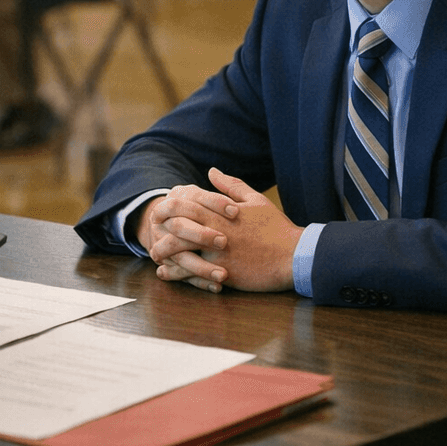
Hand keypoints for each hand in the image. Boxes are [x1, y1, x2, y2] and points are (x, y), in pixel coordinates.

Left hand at [146, 168, 300, 293]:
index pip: (185, 203)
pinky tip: (166, 275)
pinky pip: (191, 273)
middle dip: (159, 227)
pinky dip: (175, 274)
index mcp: (221, 211)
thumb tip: (212, 170)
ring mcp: (217, 251)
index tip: (160, 209)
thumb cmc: (276, 228)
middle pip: (175, 224)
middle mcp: (215, 229)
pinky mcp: (222, 271)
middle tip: (151, 232)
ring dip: (163, 252)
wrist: (295, 256)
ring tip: (154, 255)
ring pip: (179, 249)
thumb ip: (231, 185)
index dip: (168, 205)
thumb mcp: (255, 200)